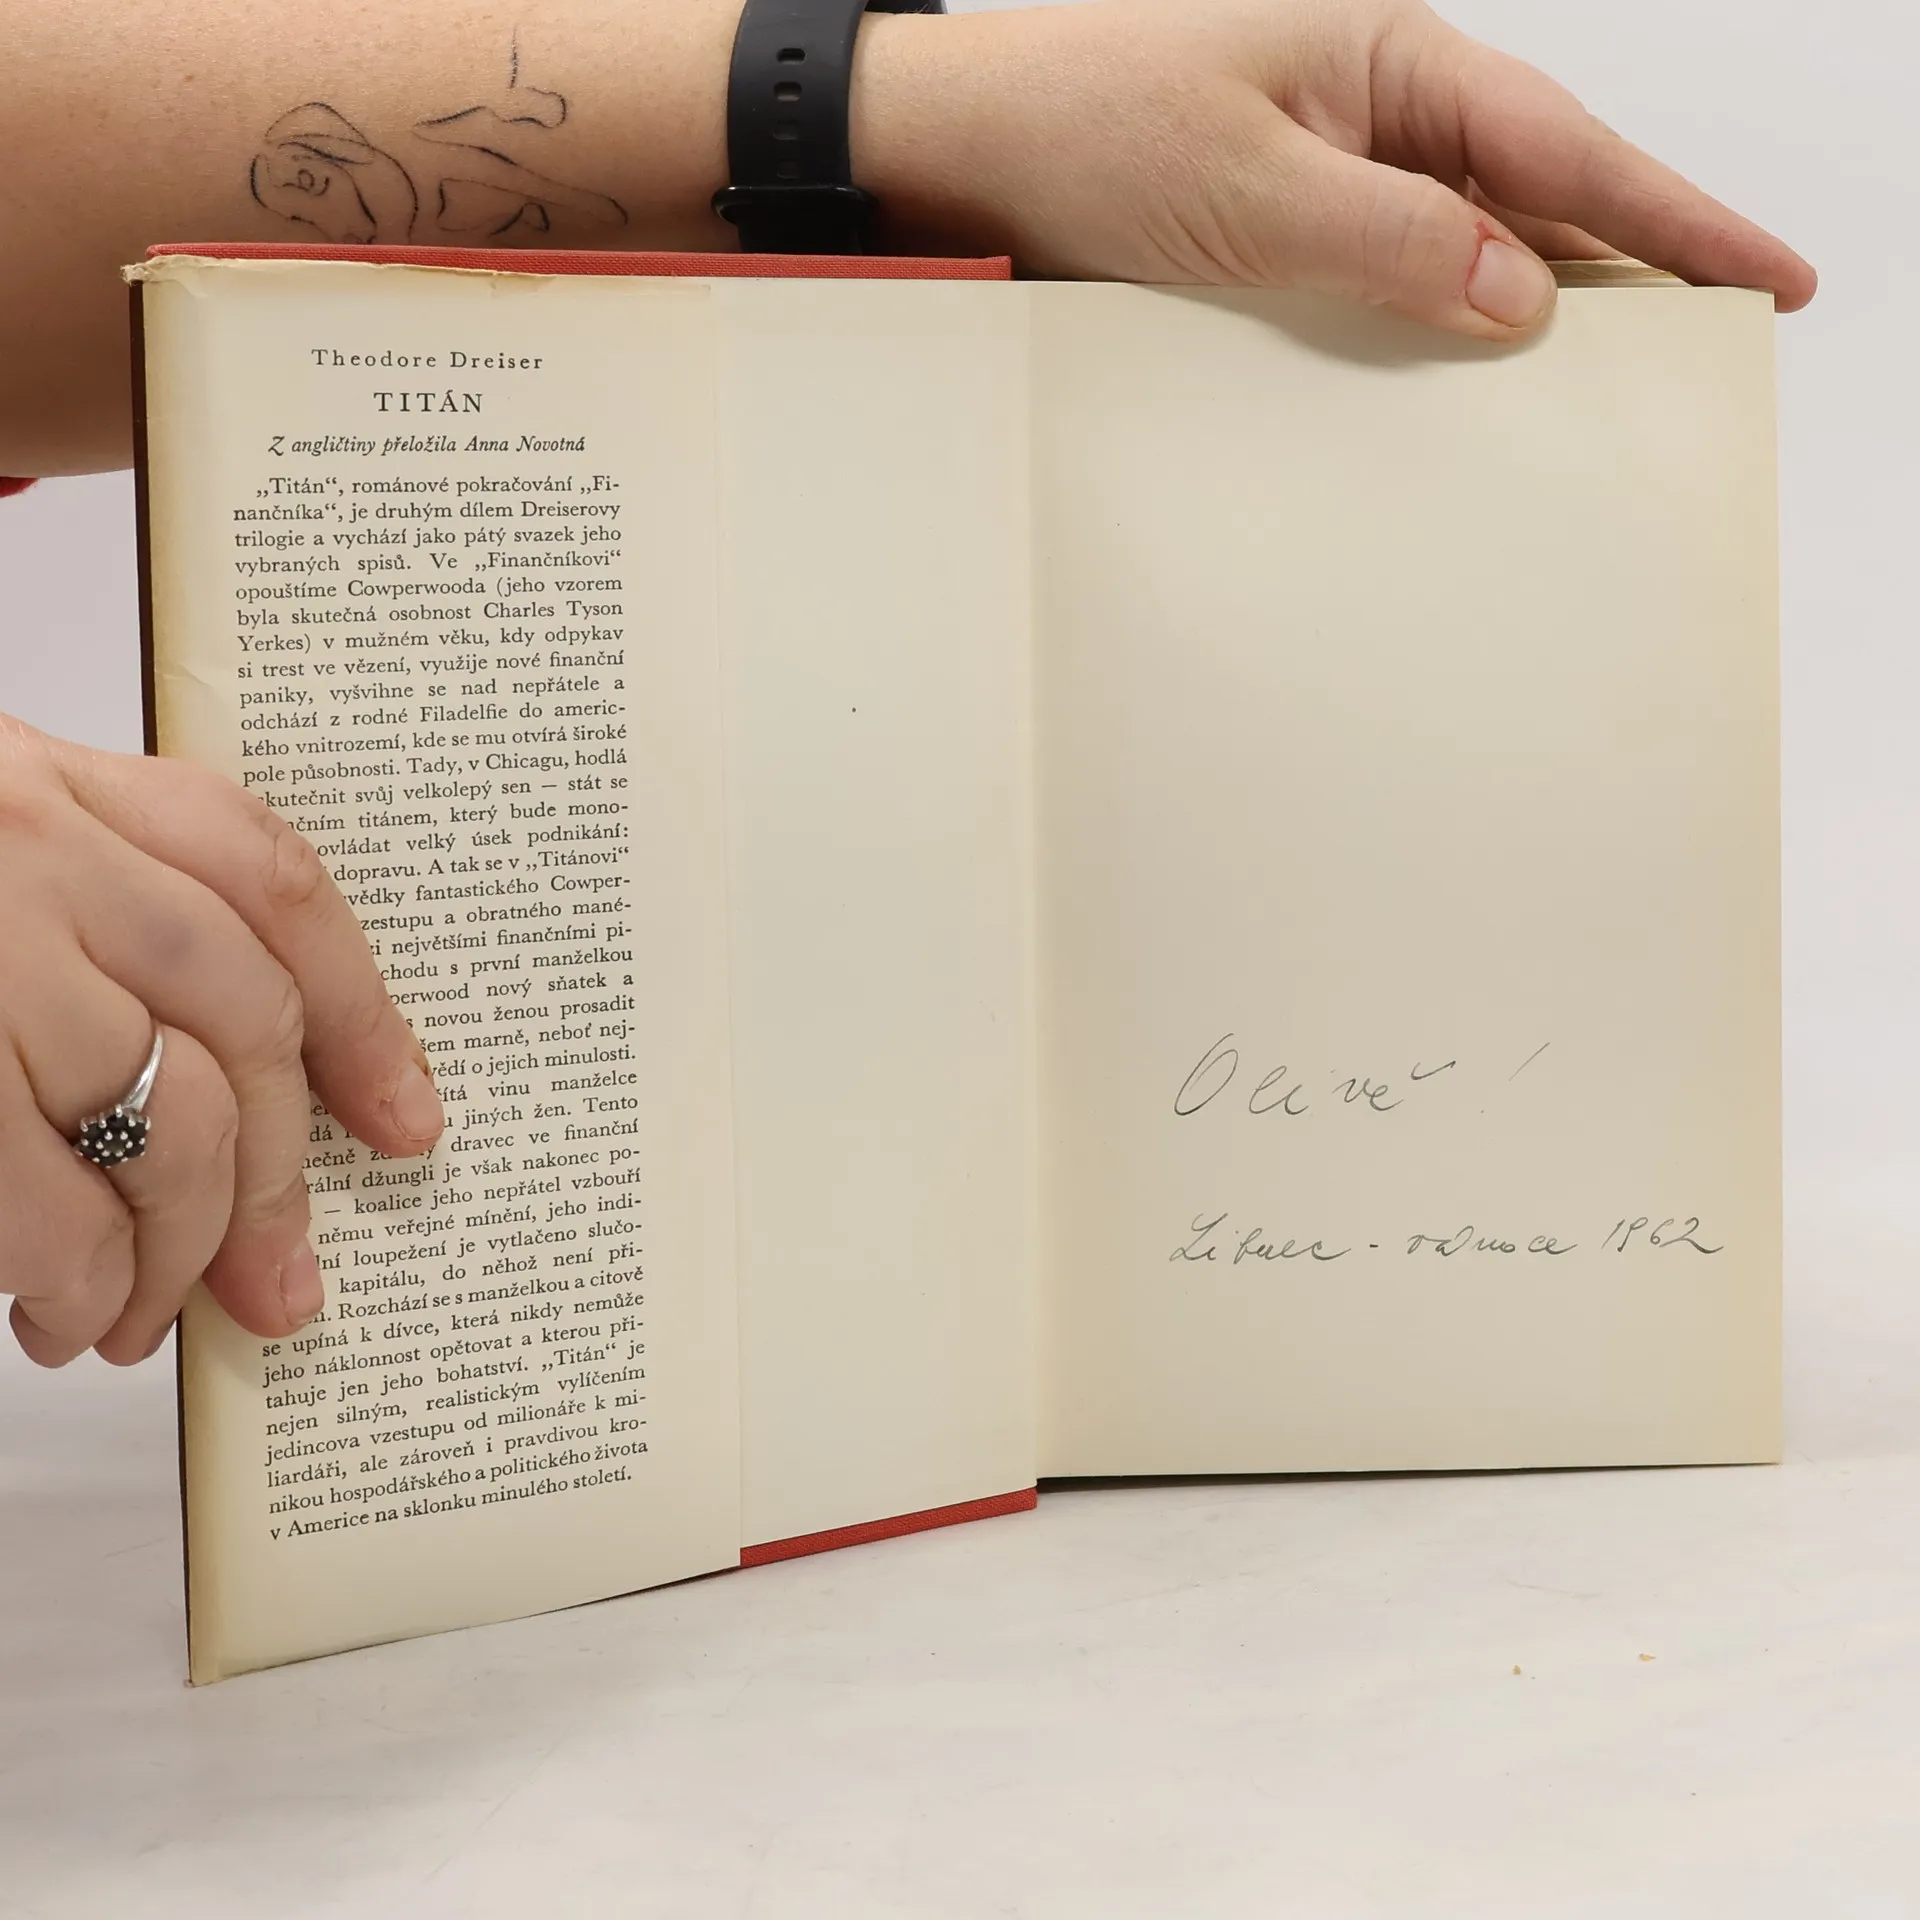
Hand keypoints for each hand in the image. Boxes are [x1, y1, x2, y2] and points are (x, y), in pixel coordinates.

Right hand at [0, 715, 442, 1366]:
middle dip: (275, 1180)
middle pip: (241, 1025)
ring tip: (137, 1319)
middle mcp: (25, 847)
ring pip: (160, 1117)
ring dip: (171, 1251)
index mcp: (60, 785)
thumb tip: (230, 1108)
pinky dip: (71, 1274)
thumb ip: (100, 928)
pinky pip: (37, 1190)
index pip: (274, 886)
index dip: (364, 1017)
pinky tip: (59, 1315)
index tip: (405, 1123)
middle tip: (280, 1287)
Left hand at [861, 0, 1814, 338]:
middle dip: (1635, 264)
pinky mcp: (1283, 231)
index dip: (1675, 217)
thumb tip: (1522, 293)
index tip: (1767, 275)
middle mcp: (1375, 111)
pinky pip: (1394, 279)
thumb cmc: (1088, 130)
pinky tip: (1470, 370)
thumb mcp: (1252, 192)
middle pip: (1540, 195)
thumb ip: (1393, 239)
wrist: (965, 150)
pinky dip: (1440, 324)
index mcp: (1390, 63)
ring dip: (1538, 305)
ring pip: (1471, 244)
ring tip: (1618, 375)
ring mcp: (1332, 172)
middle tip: (1721, 338)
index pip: (1566, 151)